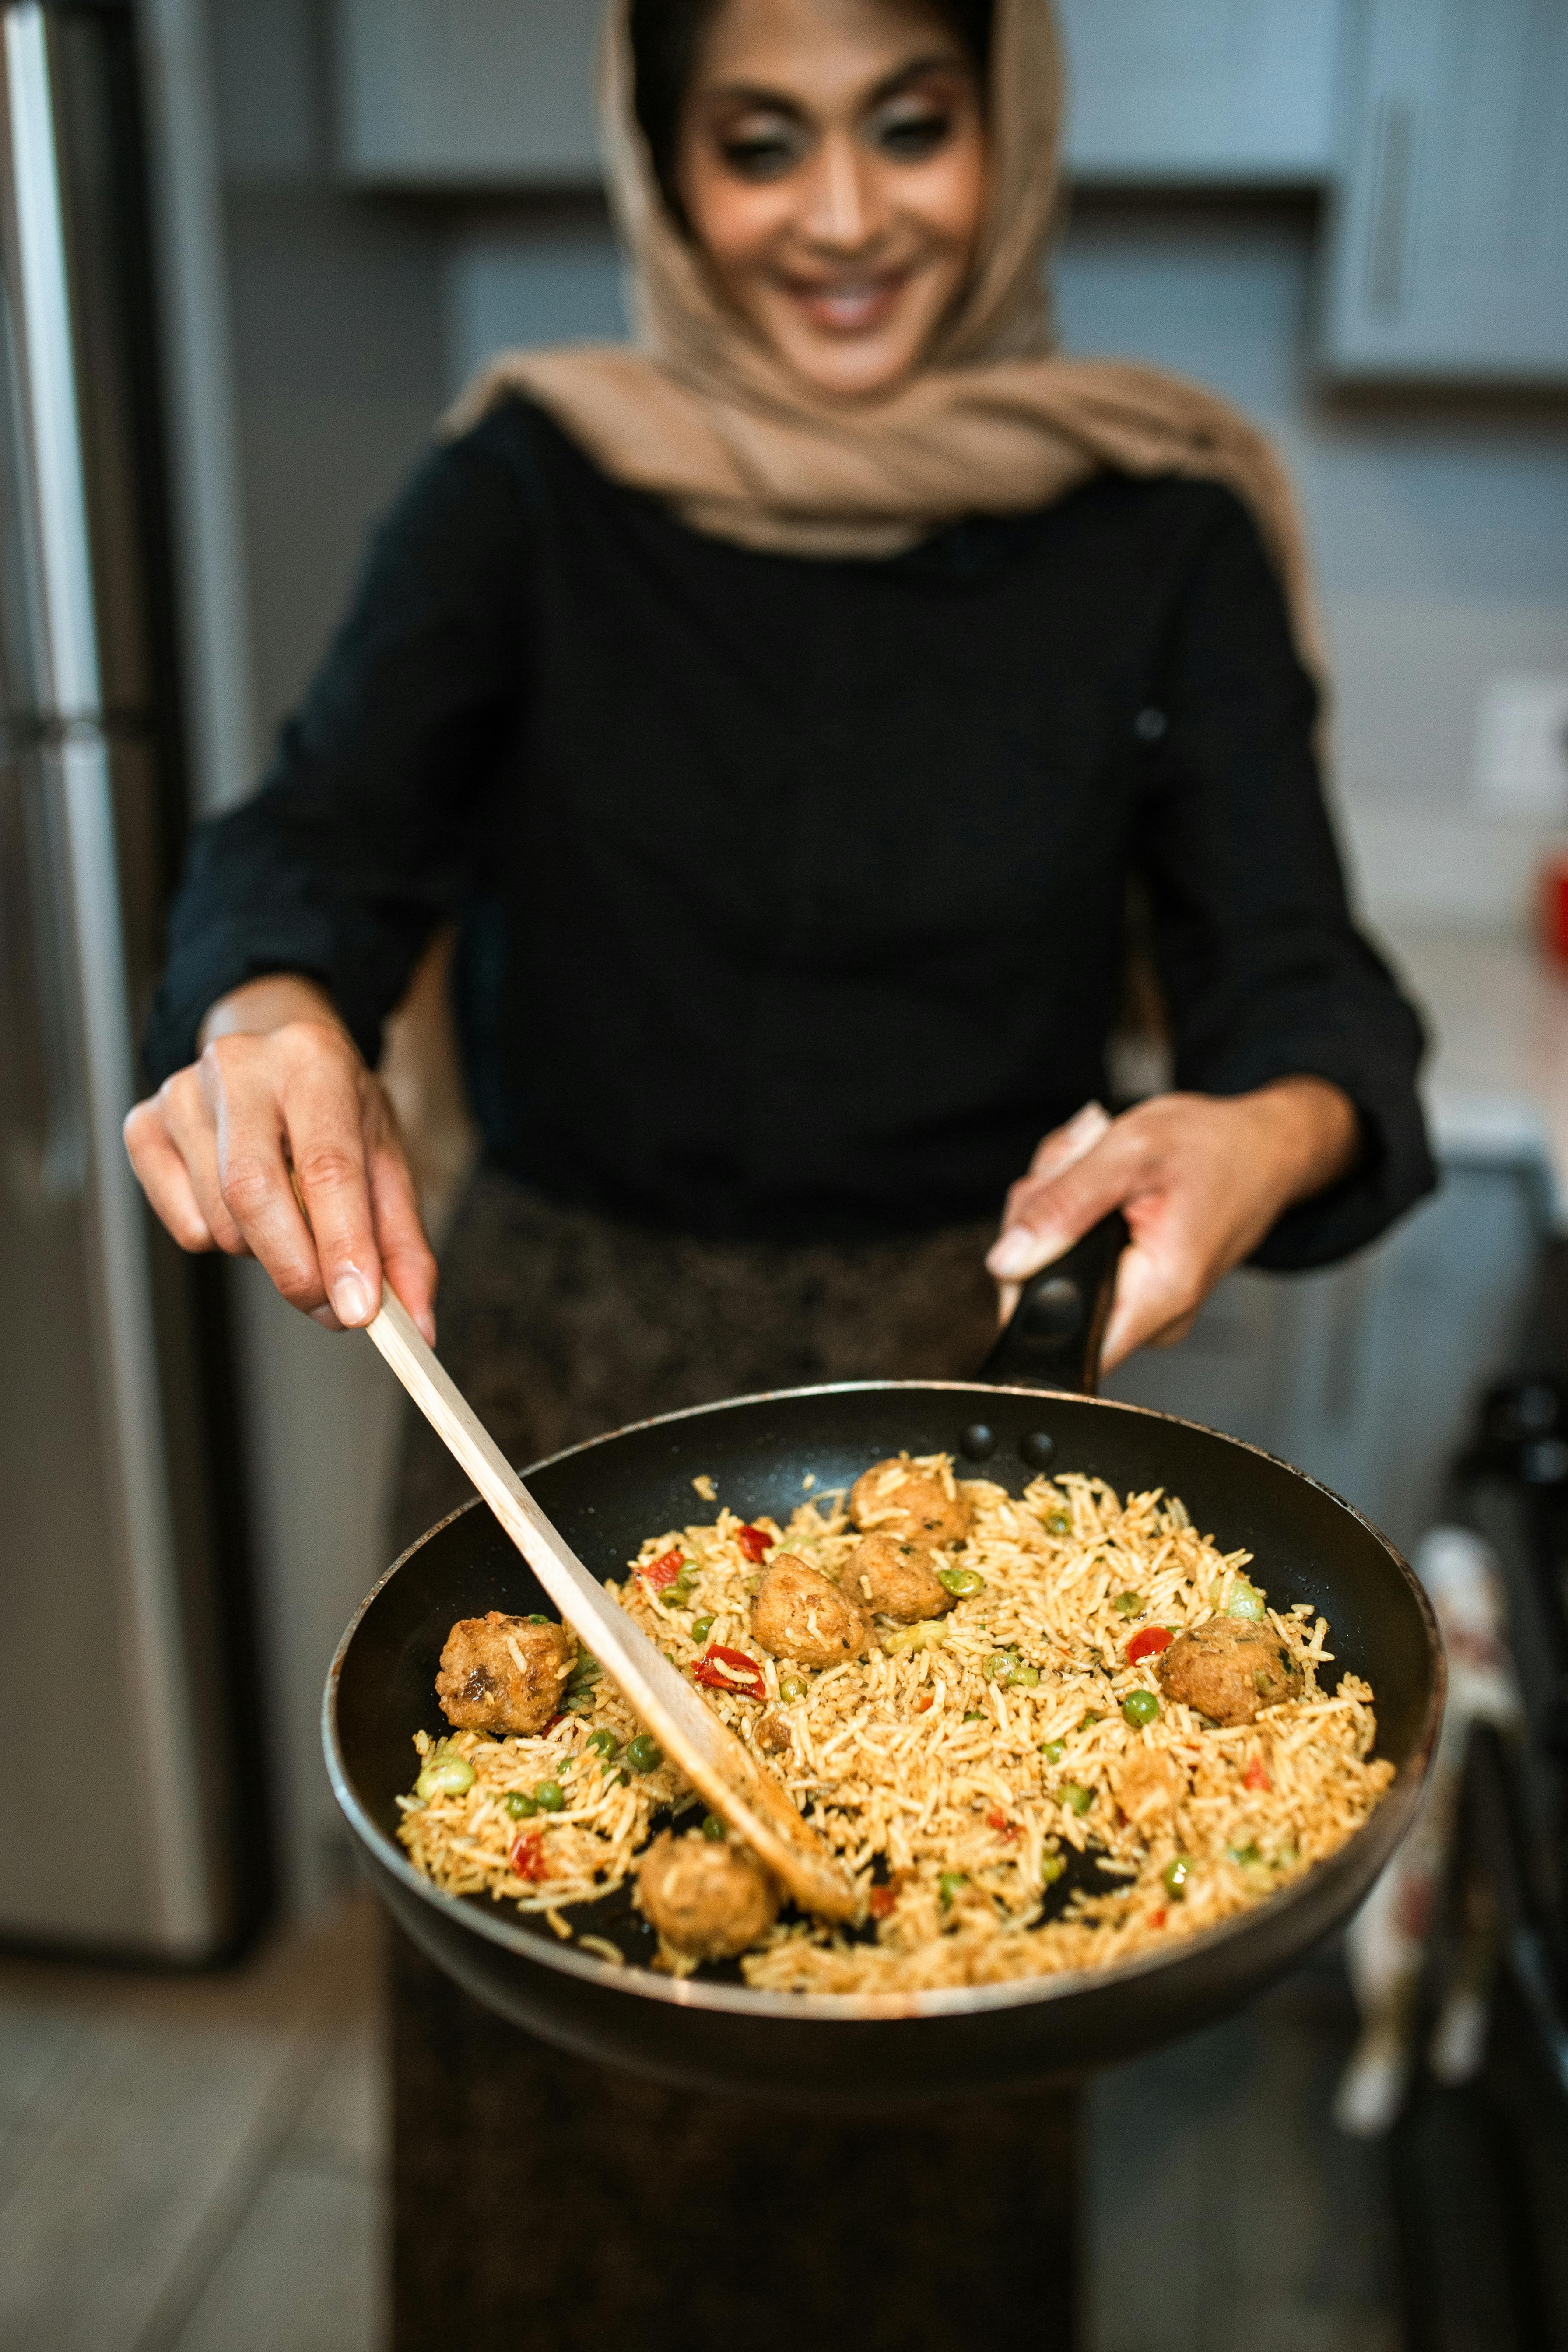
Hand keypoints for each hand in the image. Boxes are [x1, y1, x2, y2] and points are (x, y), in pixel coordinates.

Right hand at [123, 974, 436, 1339]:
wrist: (276, 1054)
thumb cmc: (336, 1113)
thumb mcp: (386, 1161)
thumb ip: (402, 1245)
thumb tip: (416, 1324)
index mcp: (314, 1062)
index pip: (327, 1165)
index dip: (343, 1245)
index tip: (358, 1311)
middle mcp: (240, 1066)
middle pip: (254, 1193)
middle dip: (296, 1269)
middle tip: (332, 1308)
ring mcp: (181, 1092)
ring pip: (220, 1220)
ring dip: (264, 1253)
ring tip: (290, 1219)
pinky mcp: (143, 1125)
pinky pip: (185, 1225)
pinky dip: (221, 1240)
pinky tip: (242, 1204)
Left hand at [986, 1081, 1359, 1372]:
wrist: (1265, 1148)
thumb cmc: (1214, 1146)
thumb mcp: (1129, 1152)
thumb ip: (1062, 1206)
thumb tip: (1005, 1261)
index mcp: (1157, 1294)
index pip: (1062, 1343)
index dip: (1022, 1291)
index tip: (1035, 1229)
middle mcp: (1152, 1316)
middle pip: (1043, 1292)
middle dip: (1038, 1222)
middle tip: (1075, 1169)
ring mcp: (1142, 1306)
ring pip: (1051, 1269)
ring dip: (1055, 1208)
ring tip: (1096, 1166)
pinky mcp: (1133, 1289)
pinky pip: (1073, 1260)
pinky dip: (1073, 1215)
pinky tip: (1102, 1183)